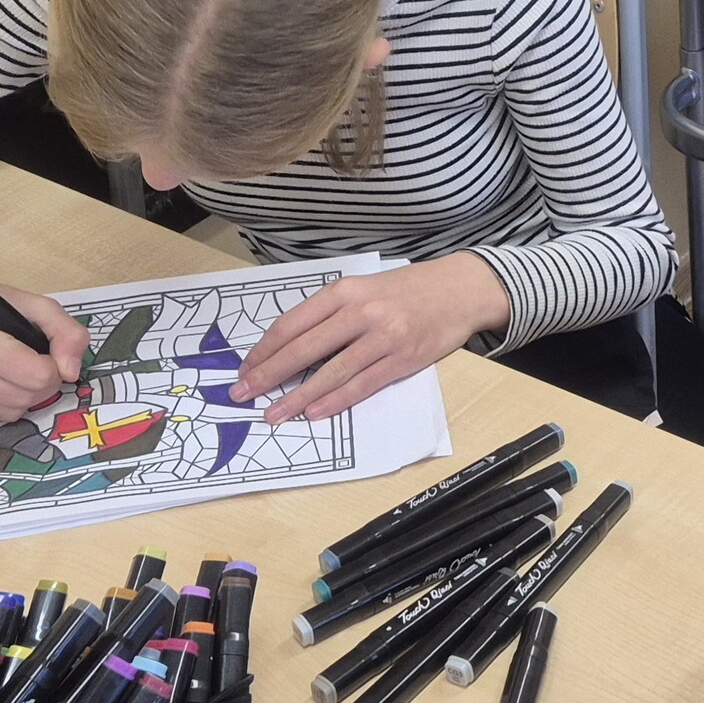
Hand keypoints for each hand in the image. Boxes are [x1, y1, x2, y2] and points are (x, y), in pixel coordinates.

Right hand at [0, 278, 85, 420]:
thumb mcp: (32, 304)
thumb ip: (65, 331)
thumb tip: (72, 372)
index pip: (37, 376)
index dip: (52, 365)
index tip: (42, 351)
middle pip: (27, 398)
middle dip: (40, 381)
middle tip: (29, 358)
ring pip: (13, 412)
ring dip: (23, 393)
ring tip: (10, 367)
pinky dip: (3, 401)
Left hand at [233, 254, 510, 421]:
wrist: (461, 289)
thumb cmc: (408, 290)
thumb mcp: (364, 288)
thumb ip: (331, 313)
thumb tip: (289, 348)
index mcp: (345, 291)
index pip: (292, 324)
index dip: (264, 350)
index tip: (245, 370)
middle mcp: (362, 311)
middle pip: (304, 349)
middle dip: (269, 375)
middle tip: (243, 395)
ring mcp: (384, 336)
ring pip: (331, 371)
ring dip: (298, 397)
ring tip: (274, 414)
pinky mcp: (404, 358)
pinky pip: (363, 384)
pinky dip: (336, 400)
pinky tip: (315, 413)